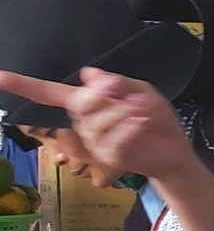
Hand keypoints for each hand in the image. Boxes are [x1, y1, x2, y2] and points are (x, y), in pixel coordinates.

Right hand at [0, 67, 196, 181]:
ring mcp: (92, 141)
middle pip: (80, 102)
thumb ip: (116, 81)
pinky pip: (111, 138)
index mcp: (85, 102)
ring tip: (142, 114)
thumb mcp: (140, 91)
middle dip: (107, 97)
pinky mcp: (106, 156)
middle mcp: (82, 121)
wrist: (173, 150)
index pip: (48, 92)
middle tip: (132, 98)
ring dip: (124, 113)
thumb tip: (89, 73)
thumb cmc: (153, 117)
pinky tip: (141, 125)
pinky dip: (129, 128)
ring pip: (97, 121)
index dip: (23, 85)